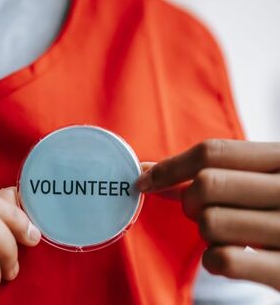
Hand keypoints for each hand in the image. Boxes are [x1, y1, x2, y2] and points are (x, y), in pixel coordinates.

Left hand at [137, 140, 279, 289]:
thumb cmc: (277, 209)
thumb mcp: (258, 181)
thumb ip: (214, 173)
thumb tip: (149, 172)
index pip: (212, 152)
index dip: (170, 166)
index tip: (145, 180)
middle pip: (206, 184)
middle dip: (189, 201)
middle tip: (200, 211)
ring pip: (210, 222)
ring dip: (205, 232)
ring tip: (225, 234)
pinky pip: (223, 259)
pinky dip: (213, 260)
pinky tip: (227, 257)